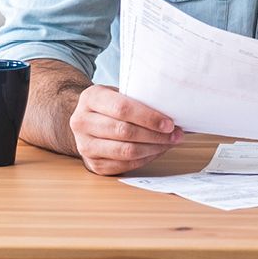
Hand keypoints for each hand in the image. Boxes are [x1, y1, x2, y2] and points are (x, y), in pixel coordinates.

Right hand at [68, 84, 183, 175]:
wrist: (86, 120)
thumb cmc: (109, 105)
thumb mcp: (118, 93)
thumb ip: (138, 99)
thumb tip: (173, 110)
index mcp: (90, 98)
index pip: (122, 109)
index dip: (148, 117)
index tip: (169, 123)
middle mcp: (82, 122)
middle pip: (125, 131)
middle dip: (155, 135)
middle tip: (175, 135)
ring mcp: (85, 146)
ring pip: (125, 151)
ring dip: (153, 148)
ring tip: (169, 143)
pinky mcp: (93, 164)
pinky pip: (124, 165)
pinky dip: (145, 159)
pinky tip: (156, 151)